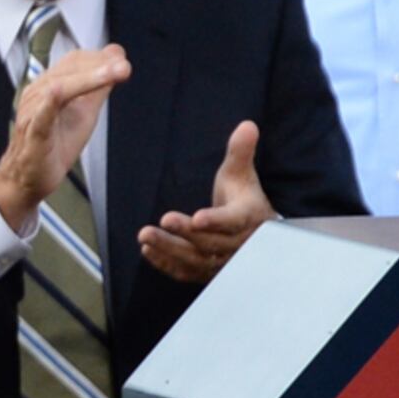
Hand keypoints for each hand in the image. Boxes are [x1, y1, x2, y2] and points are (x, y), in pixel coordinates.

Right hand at [0, 43, 128, 228]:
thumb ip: (100, 87)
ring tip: (111, 75)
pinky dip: (49, 102)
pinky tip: (59, 91)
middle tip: (124, 66)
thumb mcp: (85, 112)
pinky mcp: (33, 133)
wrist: (30, 177)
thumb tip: (118, 60)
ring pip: (58, 88)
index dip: (99, 58)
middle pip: (68, 70)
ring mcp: (33, 111)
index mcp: (50, 85)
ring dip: (87, 79)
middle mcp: (39, 93)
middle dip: (98, 66)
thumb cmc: (56, 143)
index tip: (121, 60)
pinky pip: (40, 115)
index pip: (74, 61)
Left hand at [139, 121, 273, 282]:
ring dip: (169, 249)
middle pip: (210, 243)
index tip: (197, 218)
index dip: (216, 221)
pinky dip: (166, 264)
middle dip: (185, 234)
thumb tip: (247, 125)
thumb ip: (240, 151)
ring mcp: (222, 262)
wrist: (254, 232)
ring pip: (196, 260)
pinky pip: (187, 272)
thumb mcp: (241, 173)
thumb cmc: (242, 198)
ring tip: (145, 236)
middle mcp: (238, 245)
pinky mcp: (207, 271)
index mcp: (249, 218)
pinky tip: (148, 250)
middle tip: (162, 222)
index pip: (233, 222)